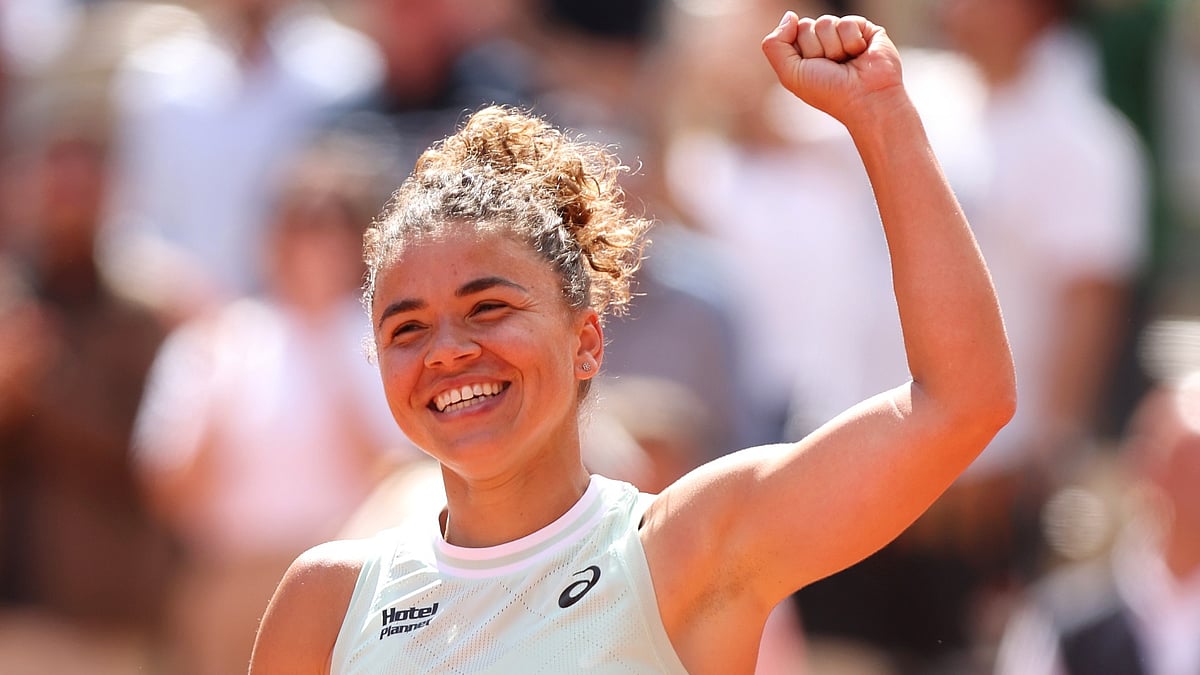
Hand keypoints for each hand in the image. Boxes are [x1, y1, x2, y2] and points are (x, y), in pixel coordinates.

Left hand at [761, 13, 903, 127]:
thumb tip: (790, 16)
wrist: (865, 99)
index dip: (802, 50)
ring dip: (834, 48)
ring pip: (826, 22)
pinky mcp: (865, 29)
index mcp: (805, 53)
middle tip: (831, 67)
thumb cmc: (829, 92)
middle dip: (816, 49)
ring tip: (846, 63)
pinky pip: (847, 22)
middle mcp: (823, 42)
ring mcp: (844, 35)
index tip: (813, 69)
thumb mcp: (790, 75)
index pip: (793, 32)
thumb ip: (775, 45)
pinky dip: (851, 42)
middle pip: (806, 25)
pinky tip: (859, 55)